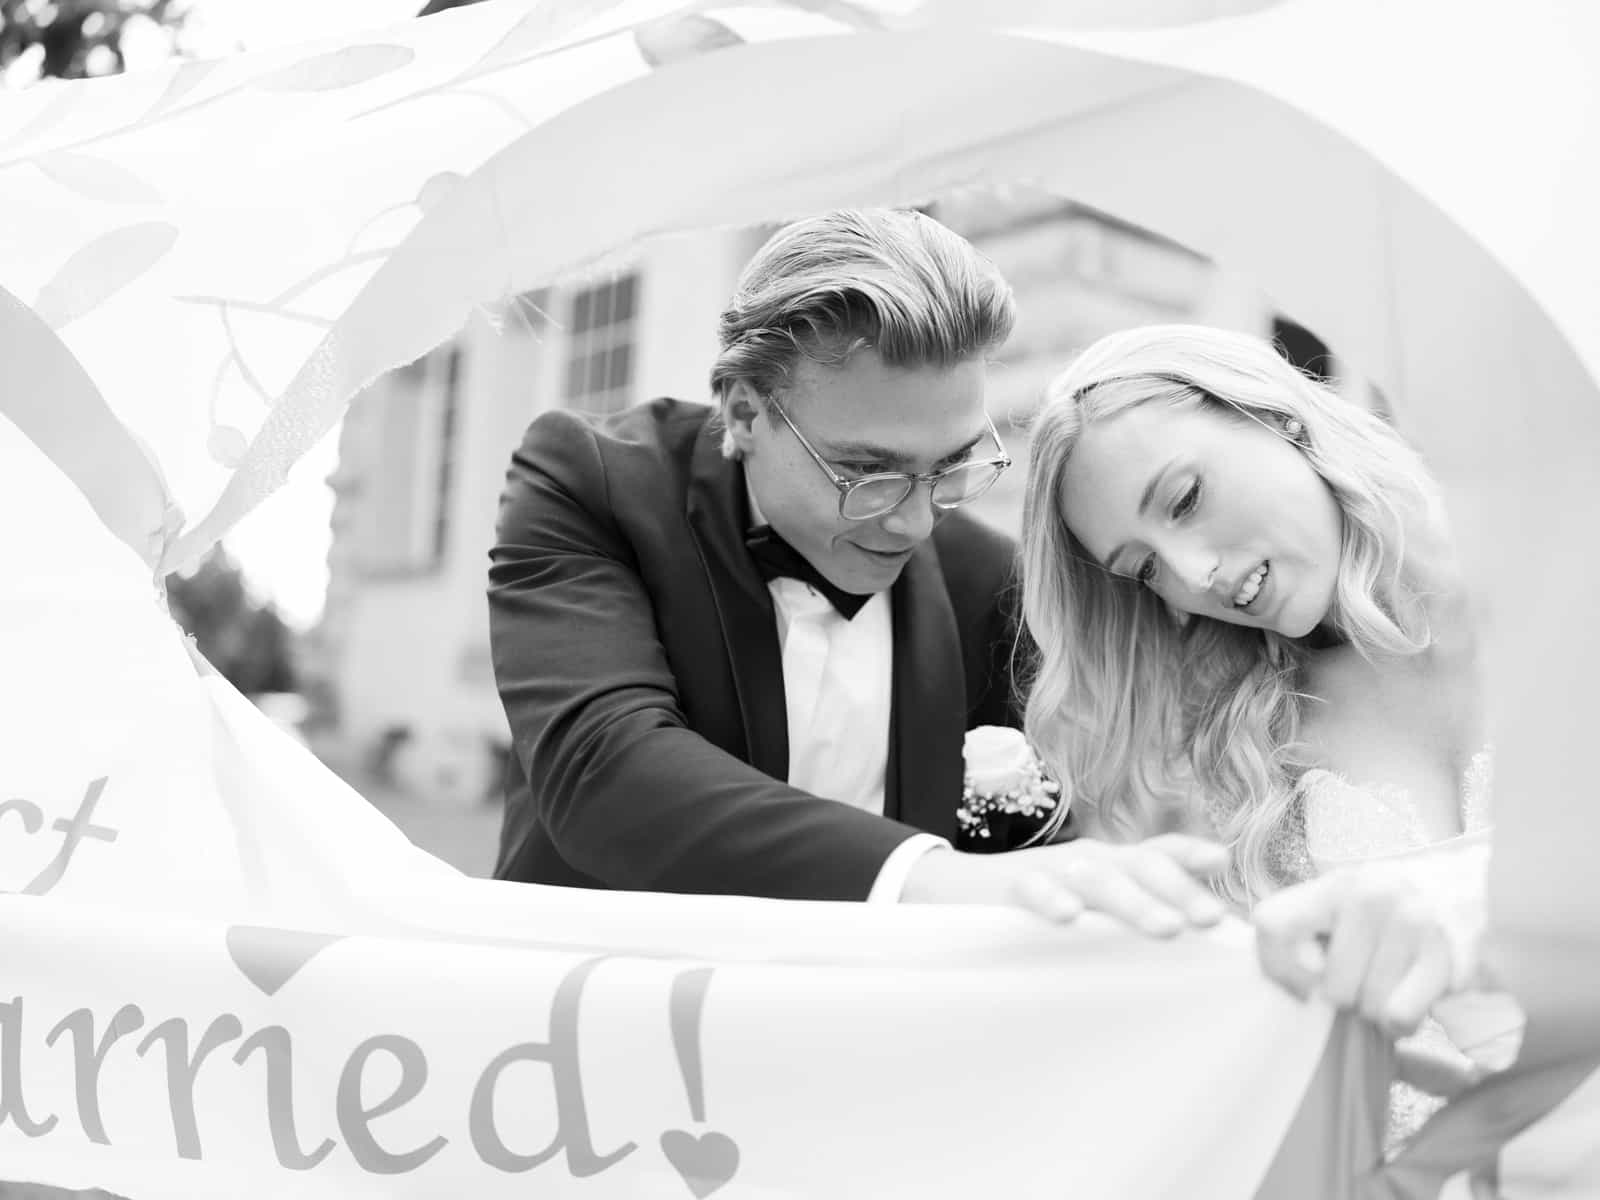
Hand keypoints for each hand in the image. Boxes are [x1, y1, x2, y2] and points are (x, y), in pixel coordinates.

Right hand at [901, 834, 1229, 936]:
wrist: (953, 891)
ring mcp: (1050, 871)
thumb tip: (1205, 922)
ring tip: (1168, 929)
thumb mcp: (1093, 902)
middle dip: (1177, 892)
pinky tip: (1071, 918)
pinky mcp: (1009, 887)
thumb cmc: (1038, 902)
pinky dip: (1052, 900)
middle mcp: (1088, 861)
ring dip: (1133, 902)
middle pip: (1138, 867)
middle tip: (1208, 921)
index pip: (1158, 854)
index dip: (1189, 858)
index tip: (1224, 867)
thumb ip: (1143, 906)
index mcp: (1112, 865)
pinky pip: (1033, 889)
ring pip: (1097, 878)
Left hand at [1253, 861, 1461, 1036]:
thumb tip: (1286, 982)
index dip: (1279, 968)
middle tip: (1368, 977)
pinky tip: (1414, 998)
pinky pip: (1399, 1015)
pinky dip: (1404, 1022)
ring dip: (1380, 1009)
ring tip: (1395, 981)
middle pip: (1331, 987)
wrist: (1477, 893)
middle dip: (1349, 997)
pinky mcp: (1444, 954)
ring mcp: (1410, 921)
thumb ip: (1308, 930)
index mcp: (1334, 884)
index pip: (1271, 925)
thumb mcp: (1348, 905)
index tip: (1304, 983)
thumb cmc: (1395, 914)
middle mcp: (1370, 895)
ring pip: (1368, 1006)